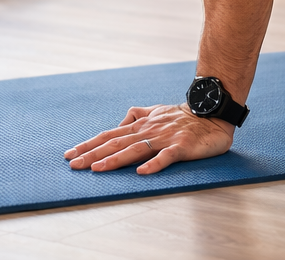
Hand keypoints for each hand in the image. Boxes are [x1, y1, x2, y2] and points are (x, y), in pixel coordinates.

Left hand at [64, 103, 232, 174]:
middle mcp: (149, 131)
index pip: (110, 135)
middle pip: (116, 143)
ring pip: (136, 149)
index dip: (89, 145)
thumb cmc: (185, 115)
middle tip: (73, 164)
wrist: (213, 112)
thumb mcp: (157, 111)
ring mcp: (165, 138)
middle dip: (93, 154)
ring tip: (98, 168)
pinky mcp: (182, 146)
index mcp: (142, 125)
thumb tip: (120, 122)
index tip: (70, 154)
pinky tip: (142, 172)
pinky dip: (154, 164)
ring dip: (115, 159)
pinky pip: (167, 156)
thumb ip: (138, 115)